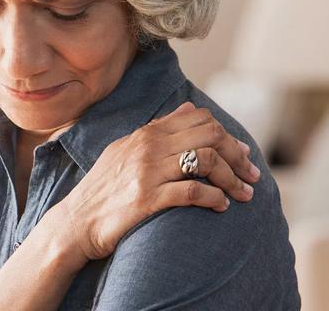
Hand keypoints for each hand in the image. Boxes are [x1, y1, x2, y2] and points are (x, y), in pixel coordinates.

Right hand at [58, 102, 260, 261]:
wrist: (76, 221)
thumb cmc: (103, 188)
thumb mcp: (125, 149)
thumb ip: (157, 128)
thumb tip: (188, 108)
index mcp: (146, 134)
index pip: (198, 118)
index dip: (226, 133)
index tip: (240, 152)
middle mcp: (148, 147)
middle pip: (209, 135)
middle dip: (238, 154)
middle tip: (251, 174)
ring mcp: (147, 172)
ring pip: (205, 161)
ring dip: (232, 178)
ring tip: (244, 194)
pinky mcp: (146, 199)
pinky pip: (192, 191)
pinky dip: (214, 197)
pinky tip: (221, 206)